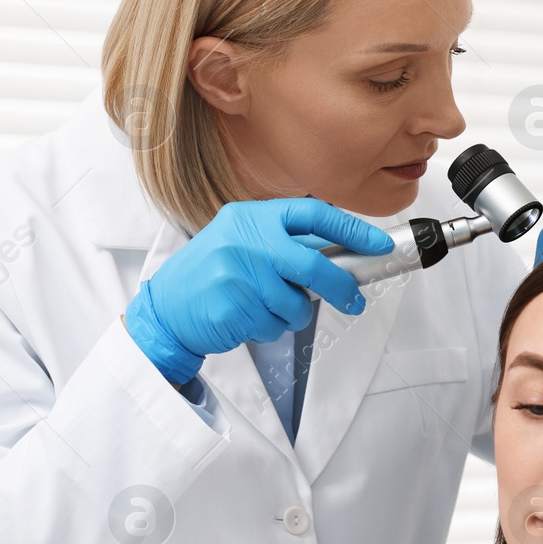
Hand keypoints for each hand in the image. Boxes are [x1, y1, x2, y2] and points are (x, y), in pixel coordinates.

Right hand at [124, 198, 394, 384]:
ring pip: (296, 304)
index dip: (352, 229)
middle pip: (313, 264)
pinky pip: (274, 326)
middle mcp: (244, 240)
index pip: (312, 213)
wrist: (165, 310)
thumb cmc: (211, 276)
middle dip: (341, 286)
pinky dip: (268, 329)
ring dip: (292, 315)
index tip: (378, 244)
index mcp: (250, 217)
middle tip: (354, 300)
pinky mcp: (232, 307)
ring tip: (265, 309)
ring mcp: (236, 274)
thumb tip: (342, 257)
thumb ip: (283, 244)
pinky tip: (246, 319)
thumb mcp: (241, 242)